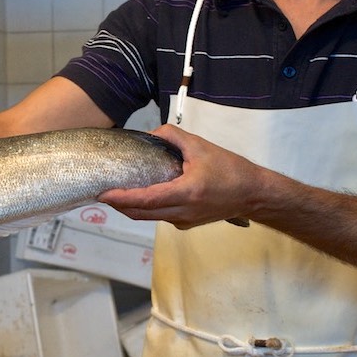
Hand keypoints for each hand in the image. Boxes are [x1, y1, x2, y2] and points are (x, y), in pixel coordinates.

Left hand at [99, 125, 258, 229]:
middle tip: (103, 192)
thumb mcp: (201, 147)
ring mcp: (183, 221)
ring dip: (131, 207)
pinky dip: (146, 208)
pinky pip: (160, 216)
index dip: (120, 198)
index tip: (103, 193)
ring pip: (149, 217)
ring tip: (117, 193)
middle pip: (140, 214)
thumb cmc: (231, 170)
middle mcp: (181, 212)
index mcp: (185, 194)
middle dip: (119, 205)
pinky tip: (141, 195)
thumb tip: (152, 133)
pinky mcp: (186, 223)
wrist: (253, 194)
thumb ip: (173, 136)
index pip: (144, 200)